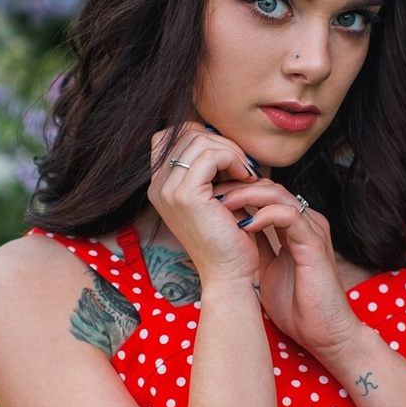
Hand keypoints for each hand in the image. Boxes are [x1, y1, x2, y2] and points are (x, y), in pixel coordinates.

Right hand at [145, 123, 262, 284]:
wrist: (230, 273)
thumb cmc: (229, 236)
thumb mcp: (215, 194)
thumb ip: (210, 167)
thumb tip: (219, 133)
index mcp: (160, 186)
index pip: (172, 135)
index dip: (203, 136)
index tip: (230, 157)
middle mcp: (157, 186)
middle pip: (187, 132)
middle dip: (222, 142)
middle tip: (245, 165)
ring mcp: (167, 190)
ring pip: (200, 139)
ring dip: (232, 151)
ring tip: (248, 173)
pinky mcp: (185, 195)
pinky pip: (211, 155)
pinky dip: (234, 160)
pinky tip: (248, 178)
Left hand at [214, 181, 364, 356]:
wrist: (324, 333)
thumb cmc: (297, 306)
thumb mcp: (267, 269)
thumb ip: (256, 247)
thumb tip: (231, 233)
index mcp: (294, 227)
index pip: (265, 195)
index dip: (237, 193)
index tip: (209, 199)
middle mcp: (305, 223)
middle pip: (270, 188)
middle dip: (238, 187)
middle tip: (211, 194)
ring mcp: (312, 231)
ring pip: (279, 195)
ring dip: (248, 195)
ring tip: (223, 203)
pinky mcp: (315, 244)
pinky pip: (290, 216)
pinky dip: (265, 214)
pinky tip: (244, 225)